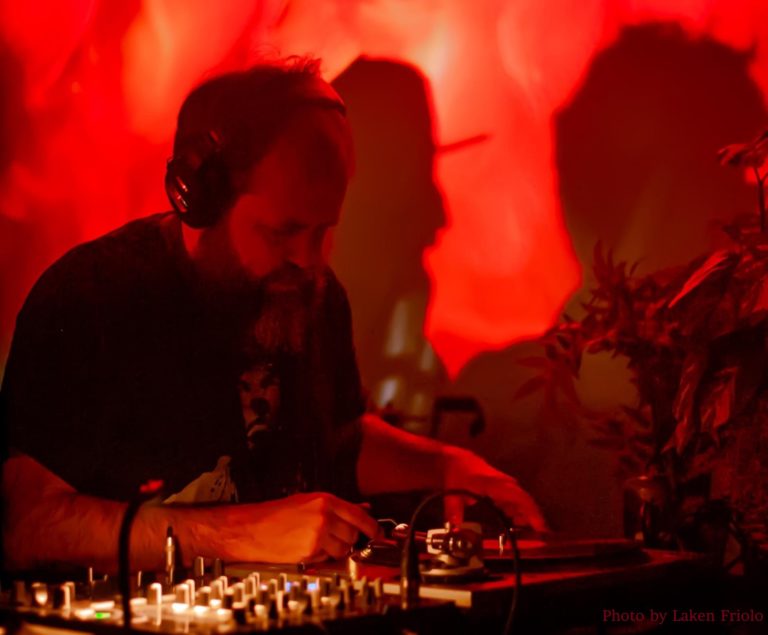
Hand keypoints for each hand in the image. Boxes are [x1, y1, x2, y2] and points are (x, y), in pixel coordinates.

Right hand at [216, 492, 379, 562]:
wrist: (252, 528)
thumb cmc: (276, 514)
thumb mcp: (308, 502)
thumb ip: (337, 507)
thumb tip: (362, 510)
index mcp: (325, 500)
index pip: (359, 515)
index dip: (373, 527)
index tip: (379, 533)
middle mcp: (325, 516)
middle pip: (354, 534)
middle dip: (349, 538)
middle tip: (335, 536)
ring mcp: (318, 535)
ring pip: (344, 549)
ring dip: (337, 550)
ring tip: (319, 542)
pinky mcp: (311, 552)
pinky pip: (328, 559)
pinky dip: (323, 557)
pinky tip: (308, 548)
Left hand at [443, 448, 548, 531]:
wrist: (456, 459)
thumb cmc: (457, 474)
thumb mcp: (452, 492)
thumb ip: (454, 511)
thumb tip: (455, 529)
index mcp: (497, 484)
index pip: (521, 499)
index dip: (533, 514)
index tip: (542, 530)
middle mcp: (506, 484)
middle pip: (526, 504)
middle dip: (533, 522)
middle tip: (537, 542)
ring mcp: (506, 486)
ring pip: (522, 505)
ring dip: (525, 521)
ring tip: (526, 539)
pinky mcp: (504, 490)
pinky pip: (516, 503)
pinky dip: (517, 516)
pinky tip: (515, 528)